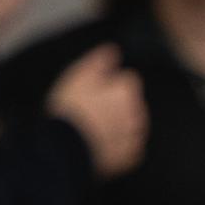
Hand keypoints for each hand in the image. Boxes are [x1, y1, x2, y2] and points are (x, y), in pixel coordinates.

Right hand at [46, 45, 147, 178]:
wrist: (66, 147)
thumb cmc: (71, 108)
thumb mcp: (80, 76)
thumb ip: (100, 61)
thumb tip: (114, 49)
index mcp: (127, 90)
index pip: (128, 80)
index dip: (110, 84)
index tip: (94, 91)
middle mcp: (138, 112)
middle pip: (131, 103)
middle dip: (115, 105)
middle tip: (90, 110)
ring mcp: (135, 135)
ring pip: (131, 124)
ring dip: (118, 124)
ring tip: (93, 127)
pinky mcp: (130, 156)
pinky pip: (128, 147)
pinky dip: (118, 144)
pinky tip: (100, 142)